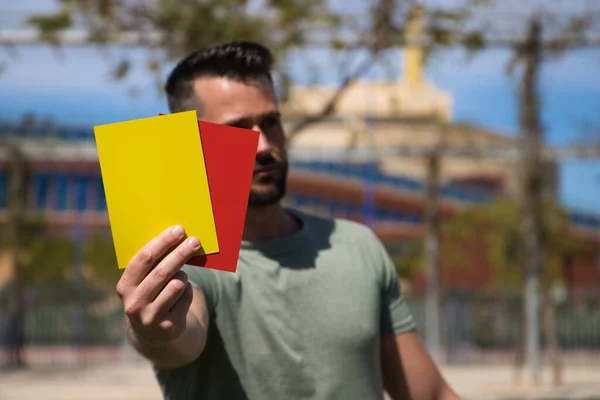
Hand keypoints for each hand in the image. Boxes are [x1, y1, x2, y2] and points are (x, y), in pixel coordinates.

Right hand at [116, 225, 200, 346]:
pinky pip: (186, 297)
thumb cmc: (151, 294)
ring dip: (184, 276)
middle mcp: (134, 303)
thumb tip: (177, 235)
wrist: (153, 333)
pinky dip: (188, 291)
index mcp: (125, 286)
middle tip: (195, 241)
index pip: (144, 258)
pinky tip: (181, 296)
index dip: (162, 242)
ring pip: (177, 285)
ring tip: (180, 277)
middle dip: (180, 253)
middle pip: (162, 272)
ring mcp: (150, 317)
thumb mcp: (143, 281)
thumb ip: (153, 263)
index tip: (178, 229)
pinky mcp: (168, 327)